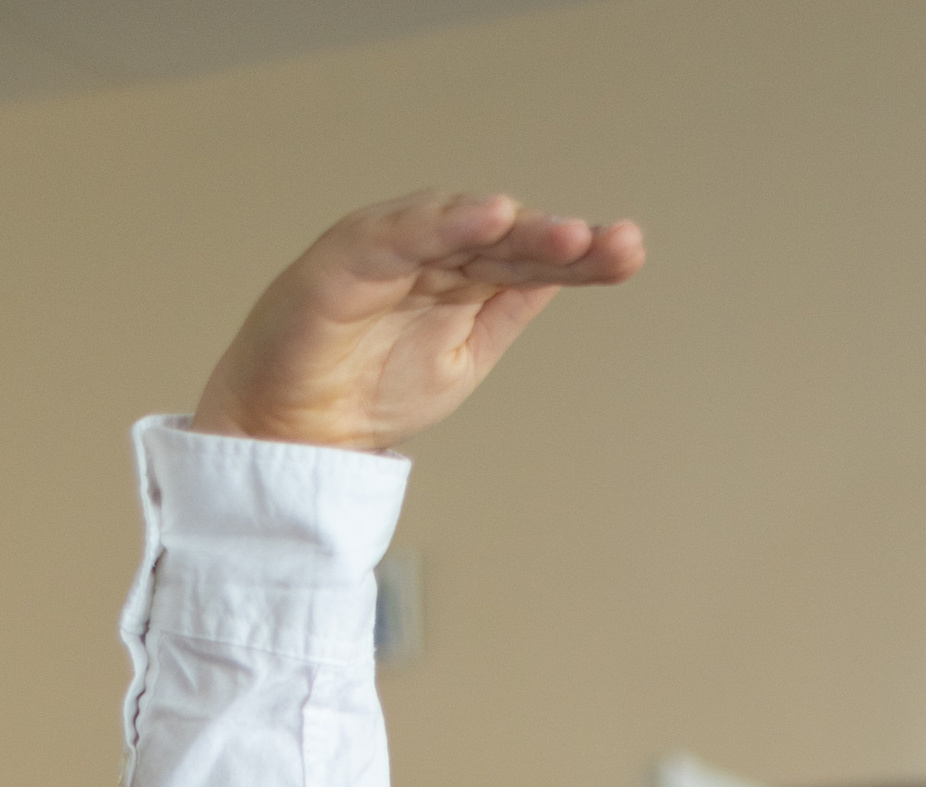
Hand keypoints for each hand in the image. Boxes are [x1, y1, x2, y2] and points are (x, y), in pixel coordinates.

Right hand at [192, 189, 643, 452]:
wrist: (296, 432)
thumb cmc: (371, 389)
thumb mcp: (465, 354)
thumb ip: (506, 308)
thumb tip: (564, 271)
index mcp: (459, 277)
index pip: (527, 259)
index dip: (578, 256)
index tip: (628, 254)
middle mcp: (430, 254)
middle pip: (505, 238)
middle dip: (562, 240)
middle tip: (617, 243)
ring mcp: (390, 251)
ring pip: (461, 227)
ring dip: (518, 227)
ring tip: (571, 233)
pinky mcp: (347, 257)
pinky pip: (401, 233)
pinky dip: (444, 221)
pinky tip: (491, 216)